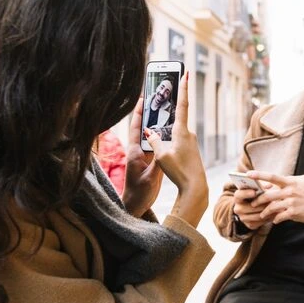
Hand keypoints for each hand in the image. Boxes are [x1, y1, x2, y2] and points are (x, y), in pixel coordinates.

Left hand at [122, 97, 163, 216]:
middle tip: (156, 98)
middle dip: (148, 112)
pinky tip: (168, 129)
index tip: (143, 97)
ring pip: (149, 134)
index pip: (135, 128)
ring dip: (155, 122)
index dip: (138, 112)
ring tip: (164, 109)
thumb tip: (164, 150)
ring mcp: (144, 155)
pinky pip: (155, 144)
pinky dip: (160, 135)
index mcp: (135, 152)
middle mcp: (138, 151)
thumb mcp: (149, 178)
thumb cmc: (139, 193)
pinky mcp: (149, 161)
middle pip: (142, 127)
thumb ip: (156, 164)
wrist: (135, 205)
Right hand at [145, 73, 207, 225]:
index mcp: (182, 131)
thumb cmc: (179, 171)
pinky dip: (169, 140)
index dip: (183, 88)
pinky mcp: (190, 150)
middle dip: (169, 108)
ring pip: (174, 131)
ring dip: (166, 130)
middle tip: (165, 96)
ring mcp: (190, 142)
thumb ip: (155, 141)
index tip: (186, 73)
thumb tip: (151, 132)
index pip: (182, 104)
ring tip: (157, 131)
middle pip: (176, 117)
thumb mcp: (161, 155)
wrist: (195, 187)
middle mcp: (188, 134)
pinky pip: (177, 140)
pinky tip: (164, 149)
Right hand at [232, 182, 273, 229]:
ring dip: (267, 212)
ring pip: (257, 215)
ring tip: (277, 207)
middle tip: (272, 200)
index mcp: (238, 196)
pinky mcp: (249, 225)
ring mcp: (243, 217)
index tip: (254, 192)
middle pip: (249, 207)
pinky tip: (275, 213)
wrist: (258, 205)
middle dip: (261, 204)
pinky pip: (260, 223)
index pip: (238, 195)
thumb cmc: (259, 193)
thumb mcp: (259, 188)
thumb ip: (262, 186)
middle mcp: (238, 208)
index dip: (245, 193)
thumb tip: (269, 185)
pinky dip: (268, 218)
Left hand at [249, 172, 303, 223]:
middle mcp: (289, 191)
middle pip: (268, 195)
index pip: (272, 177)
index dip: (259, 175)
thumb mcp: (302, 180)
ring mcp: (291, 202)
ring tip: (262, 215)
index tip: (248, 174)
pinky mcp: (293, 212)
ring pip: (272, 207)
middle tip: (253, 204)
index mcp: (290, 182)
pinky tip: (275, 220)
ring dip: (265, 212)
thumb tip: (277, 180)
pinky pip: (279, 217)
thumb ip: (289, 179)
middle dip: (258, 200)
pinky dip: (275, 219)